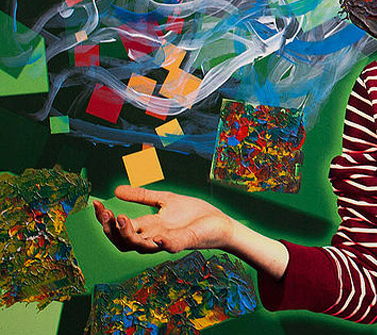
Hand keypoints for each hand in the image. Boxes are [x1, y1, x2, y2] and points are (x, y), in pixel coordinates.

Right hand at [93, 185, 235, 253]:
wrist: (220, 223)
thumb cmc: (193, 214)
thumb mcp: (165, 200)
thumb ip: (142, 196)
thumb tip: (116, 190)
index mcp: (148, 227)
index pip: (118, 228)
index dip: (104, 218)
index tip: (95, 203)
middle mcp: (153, 237)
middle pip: (122, 241)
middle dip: (109, 229)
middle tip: (105, 213)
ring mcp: (168, 241)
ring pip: (140, 247)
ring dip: (128, 235)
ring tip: (120, 219)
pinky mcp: (185, 242)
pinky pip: (170, 246)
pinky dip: (162, 243)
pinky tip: (155, 237)